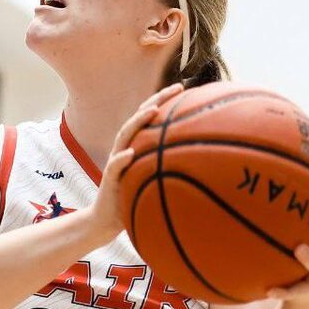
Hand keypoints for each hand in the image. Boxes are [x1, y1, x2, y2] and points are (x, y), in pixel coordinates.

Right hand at [90, 83, 184, 243]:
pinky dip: (121, 158)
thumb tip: (202, 166)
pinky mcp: (108, 177)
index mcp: (136, 147)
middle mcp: (125, 149)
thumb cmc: (134, 201)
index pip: (149, 118)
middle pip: (137, 118)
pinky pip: (114, 166)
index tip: (184, 88)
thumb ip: (169, 170)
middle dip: (156, 100)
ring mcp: (115, 161)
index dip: (164, 101)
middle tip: (176, 88)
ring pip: (124, 136)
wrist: (107, 220)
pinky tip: (130, 153)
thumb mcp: (155, 182)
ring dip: (137, 122)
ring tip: (152, 111)